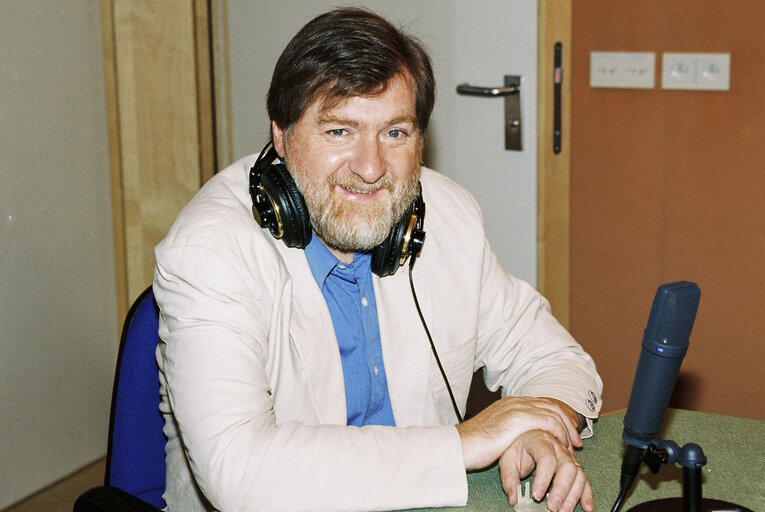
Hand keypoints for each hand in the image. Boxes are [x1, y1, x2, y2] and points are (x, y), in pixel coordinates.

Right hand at [456, 397, 581, 469]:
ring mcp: (518, 407)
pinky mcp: (520, 418)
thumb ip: (508, 431)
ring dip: (567, 429)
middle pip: (551, 405)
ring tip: (573, 446)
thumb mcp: (495, 434)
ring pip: (553, 412)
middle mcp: (515, 401)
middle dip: (567, 422)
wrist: (461, 445)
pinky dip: (560, 432)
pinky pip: (549, 421)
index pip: (541, 405)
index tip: (566, 435)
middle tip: (576, 440)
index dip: (557, 418)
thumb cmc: (474, 445)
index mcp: (509, 403)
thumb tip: (516, 440)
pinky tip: (563, 445)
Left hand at [499, 430, 593, 511]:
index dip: (543, 478)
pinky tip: (586, 507)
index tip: (536, 495)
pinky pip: (584, 479)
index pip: (546, 458)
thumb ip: (509, 479)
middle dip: (561, 490)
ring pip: (578, 474)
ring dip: (573, 495)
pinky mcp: (574, 466)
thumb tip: (514, 499)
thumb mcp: (508, 460)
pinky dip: (587, 494)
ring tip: (564, 511)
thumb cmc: (517, 448)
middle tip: (552, 507)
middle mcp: (558, 447)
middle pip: (567, 466)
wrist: (526, 437)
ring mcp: (568, 456)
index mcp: (540, 441)